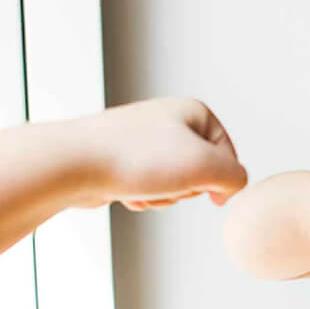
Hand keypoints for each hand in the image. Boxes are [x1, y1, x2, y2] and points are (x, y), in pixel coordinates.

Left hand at [75, 98, 247, 209]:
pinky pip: (149, 188)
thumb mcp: (205, 166)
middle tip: (165, 182)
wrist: (73, 164)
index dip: (219, 178)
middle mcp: (169, 121)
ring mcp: (144, 140)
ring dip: (163, 196)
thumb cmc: (135, 158)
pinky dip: (142, 197)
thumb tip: (230, 189)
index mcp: (193, 112)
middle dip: (185, 188)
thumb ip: (236, 177)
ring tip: (141, 187)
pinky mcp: (124, 160)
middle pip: (201, 172)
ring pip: (174, 183)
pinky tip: (126, 192)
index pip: (230, 155)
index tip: (201, 185)